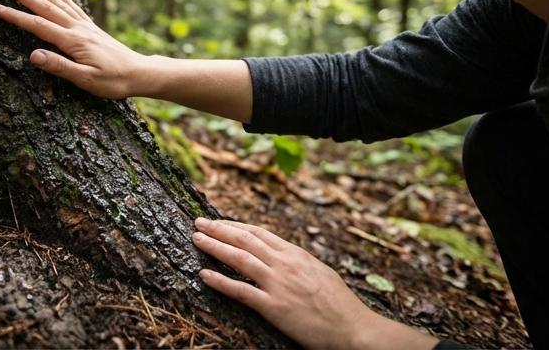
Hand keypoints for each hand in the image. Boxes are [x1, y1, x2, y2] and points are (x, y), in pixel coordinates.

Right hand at [0, 0, 147, 98]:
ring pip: (58, 3)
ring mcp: (86, 26)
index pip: (38, 25)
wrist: (140, 73)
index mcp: (73, 41)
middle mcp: (78, 28)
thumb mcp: (86, 79)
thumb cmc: (113, 81)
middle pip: (46, 7)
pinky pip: (73, 8)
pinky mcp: (92, 29)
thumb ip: (59, 66)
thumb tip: (33, 55)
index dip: (16, 16)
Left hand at [192, 218, 437, 349]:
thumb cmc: (340, 304)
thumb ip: (300, 263)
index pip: (260, 233)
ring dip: (215, 247)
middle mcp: (286, 264)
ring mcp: (279, 284)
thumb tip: (285, 256)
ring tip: (196, 240)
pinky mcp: (274, 306)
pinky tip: (204, 275)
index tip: (219, 221)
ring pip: (239, 258)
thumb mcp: (321, 273)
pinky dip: (219, 281)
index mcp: (297, 254)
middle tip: (198, 223)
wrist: (352, 327)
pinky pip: (241, 291)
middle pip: (246, 239)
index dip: (236, 225)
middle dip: (219, 229)